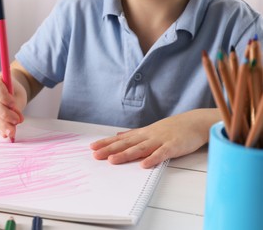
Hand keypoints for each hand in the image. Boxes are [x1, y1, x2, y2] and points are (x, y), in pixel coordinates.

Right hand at [0, 73, 25, 138]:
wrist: (10, 91)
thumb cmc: (14, 91)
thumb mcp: (18, 94)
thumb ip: (16, 106)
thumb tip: (15, 121)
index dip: (3, 96)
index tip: (13, 104)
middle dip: (5, 114)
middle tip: (17, 120)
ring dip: (3, 125)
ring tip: (12, 132)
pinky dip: (1, 128)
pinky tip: (6, 134)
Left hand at [90, 109, 219, 167]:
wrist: (194, 122)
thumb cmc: (172, 128)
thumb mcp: (150, 129)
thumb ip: (134, 134)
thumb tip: (118, 135)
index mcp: (142, 133)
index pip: (121, 139)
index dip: (107, 143)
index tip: (92, 147)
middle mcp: (148, 136)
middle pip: (126, 144)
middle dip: (110, 149)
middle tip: (95, 155)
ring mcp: (160, 141)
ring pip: (140, 148)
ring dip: (125, 154)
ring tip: (112, 160)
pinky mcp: (173, 146)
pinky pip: (162, 153)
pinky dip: (153, 158)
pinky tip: (143, 164)